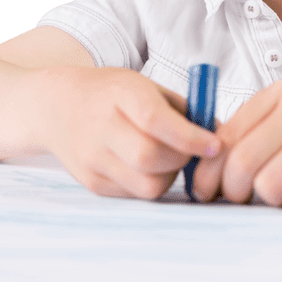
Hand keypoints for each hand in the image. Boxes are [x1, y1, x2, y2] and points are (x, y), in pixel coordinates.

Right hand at [33, 67, 220, 198]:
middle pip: (151, 158)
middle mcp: (101, 127)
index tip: (215, 145)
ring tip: (167, 159)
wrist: (57, 106)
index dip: (190, 137)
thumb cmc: (113, 95)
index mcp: (121, 94)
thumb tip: (224, 137)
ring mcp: (92, 158)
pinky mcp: (91, 182)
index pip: (155, 121)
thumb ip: (184, 111)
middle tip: (189, 151)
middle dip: (182, 159)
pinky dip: (150, 183)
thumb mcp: (146, 87)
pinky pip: (135, 194)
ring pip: (147, 185)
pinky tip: (146, 167)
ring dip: (169, 176)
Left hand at [192, 82, 281, 209]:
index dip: (209, 174)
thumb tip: (207, 174)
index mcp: (279, 95)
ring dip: (273, 202)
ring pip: (270, 183)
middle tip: (246, 203)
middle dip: (235, 193)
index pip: (225, 139)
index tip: (208, 194)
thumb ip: (255, 135)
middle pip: (242, 163)